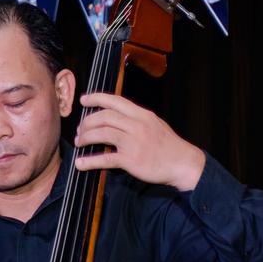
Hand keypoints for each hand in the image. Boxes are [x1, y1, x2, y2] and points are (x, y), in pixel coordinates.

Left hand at [73, 92, 206, 190]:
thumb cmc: (168, 145)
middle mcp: (137, 125)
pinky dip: (90, 161)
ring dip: (86, 137)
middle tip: (80, 130)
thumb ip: (136, 119)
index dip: (96, 98)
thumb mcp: (155, 123)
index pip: (115, 101)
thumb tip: (117, 117)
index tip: (83, 100)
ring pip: (102, 133)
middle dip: (88, 122)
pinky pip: (105, 158)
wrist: (182, 163)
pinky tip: (80, 163)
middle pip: (105, 117)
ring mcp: (134, 142)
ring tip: (79, 142)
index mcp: (142, 114)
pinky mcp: (131, 160)